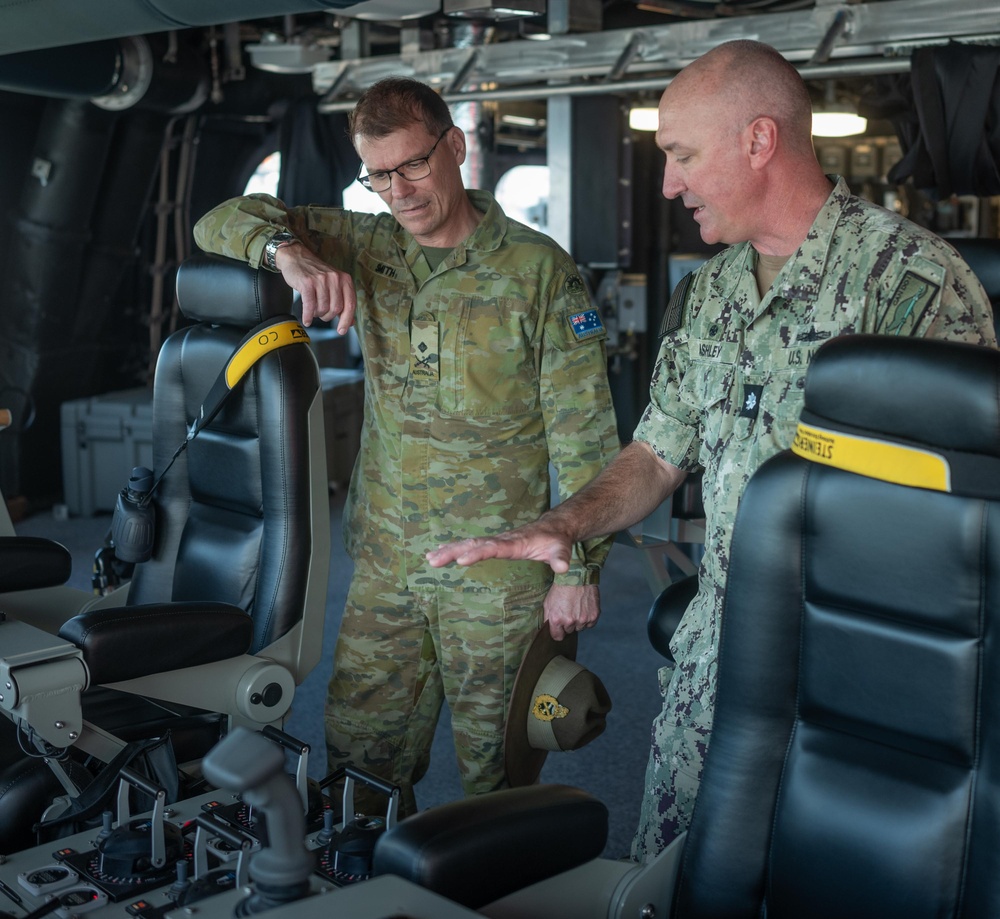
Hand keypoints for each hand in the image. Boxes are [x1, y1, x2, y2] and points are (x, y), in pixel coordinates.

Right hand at [275, 243, 355, 332]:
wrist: (296, 257)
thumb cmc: (315, 273)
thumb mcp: (334, 284)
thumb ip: (343, 301)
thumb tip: (350, 322)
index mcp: (344, 279)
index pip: (350, 305)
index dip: (346, 320)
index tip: (342, 330)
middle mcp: (335, 278)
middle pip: (336, 309)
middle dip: (328, 316)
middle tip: (322, 314)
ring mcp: (321, 280)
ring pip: (323, 308)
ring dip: (317, 314)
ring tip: (313, 310)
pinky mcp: (307, 283)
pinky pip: (309, 305)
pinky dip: (307, 316)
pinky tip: (306, 319)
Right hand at [425, 519, 573, 573]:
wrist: (554, 527)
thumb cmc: (556, 540)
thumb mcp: (562, 549)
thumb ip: (561, 558)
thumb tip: (563, 567)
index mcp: (514, 543)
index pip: (493, 547)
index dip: (478, 553)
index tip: (462, 560)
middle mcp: (501, 540)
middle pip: (473, 544)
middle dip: (453, 551)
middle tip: (433, 560)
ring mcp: (495, 541)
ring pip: (468, 543)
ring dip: (448, 550)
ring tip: (429, 558)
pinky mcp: (492, 544)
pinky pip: (470, 545)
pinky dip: (453, 548)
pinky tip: (438, 553)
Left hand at [544, 584, 599, 640]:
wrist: (576, 575)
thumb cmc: (561, 587)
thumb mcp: (548, 602)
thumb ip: (548, 618)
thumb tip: (549, 629)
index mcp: (557, 619)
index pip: (558, 637)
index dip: (558, 631)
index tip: (559, 627)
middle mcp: (570, 621)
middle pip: (569, 631)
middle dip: (568, 624)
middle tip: (568, 611)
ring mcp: (583, 619)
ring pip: (580, 627)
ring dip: (579, 621)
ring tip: (577, 607)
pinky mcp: (594, 615)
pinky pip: (590, 624)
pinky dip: (588, 618)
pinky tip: (584, 608)